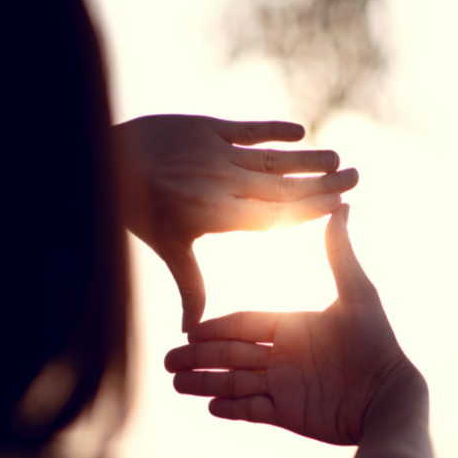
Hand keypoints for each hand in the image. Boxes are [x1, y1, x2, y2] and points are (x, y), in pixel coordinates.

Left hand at [114, 114, 358, 330]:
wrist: (101, 162)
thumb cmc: (136, 212)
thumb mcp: (167, 249)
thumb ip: (190, 284)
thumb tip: (192, 329)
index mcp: (219, 215)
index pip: (277, 215)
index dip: (310, 210)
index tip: (340, 205)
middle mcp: (223, 184)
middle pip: (284, 186)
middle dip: (323, 183)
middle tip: (355, 176)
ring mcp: (216, 154)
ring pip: (272, 158)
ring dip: (307, 158)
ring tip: (337, 157)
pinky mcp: (205, 128)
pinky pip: (247, 129)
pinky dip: (274, 130)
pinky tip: (300, 132)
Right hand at [164, 205, 423, 444]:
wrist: (388, 395)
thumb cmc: (377, 343)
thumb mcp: (357, 293)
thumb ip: (339, 253)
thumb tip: (343, 207)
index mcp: (295, 326)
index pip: (246, 324)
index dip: (217, 327)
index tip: (189, 330)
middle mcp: (285, 355)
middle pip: (232, 354)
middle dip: (199, 357)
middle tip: (167, 361)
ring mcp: (285, 386)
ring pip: (235, 382)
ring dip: (205, 382)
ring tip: (175, 383)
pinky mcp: (289, 413)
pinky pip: (251, 410)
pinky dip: (230, 408)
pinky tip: (209, 405)